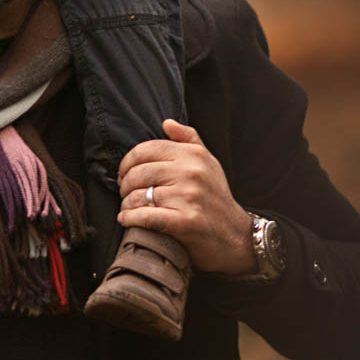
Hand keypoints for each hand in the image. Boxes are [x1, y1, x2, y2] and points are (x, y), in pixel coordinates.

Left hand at [115, 119, 253, 274]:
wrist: (236, 237)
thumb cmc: (216, 198)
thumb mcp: (209, 163)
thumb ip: (188, 140)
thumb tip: (167, 123)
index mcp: (193, 155)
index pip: (145, 150)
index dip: (127, 162)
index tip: (124, 174)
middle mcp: (191, 173)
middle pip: (138, 173)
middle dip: (124, 185)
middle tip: (125, 193)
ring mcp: (189, 197)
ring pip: (138, 196)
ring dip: (126, 204)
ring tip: (128, 208)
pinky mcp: (185, 222)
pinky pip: (145, 216)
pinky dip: (130, 218)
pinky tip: (126, 219)